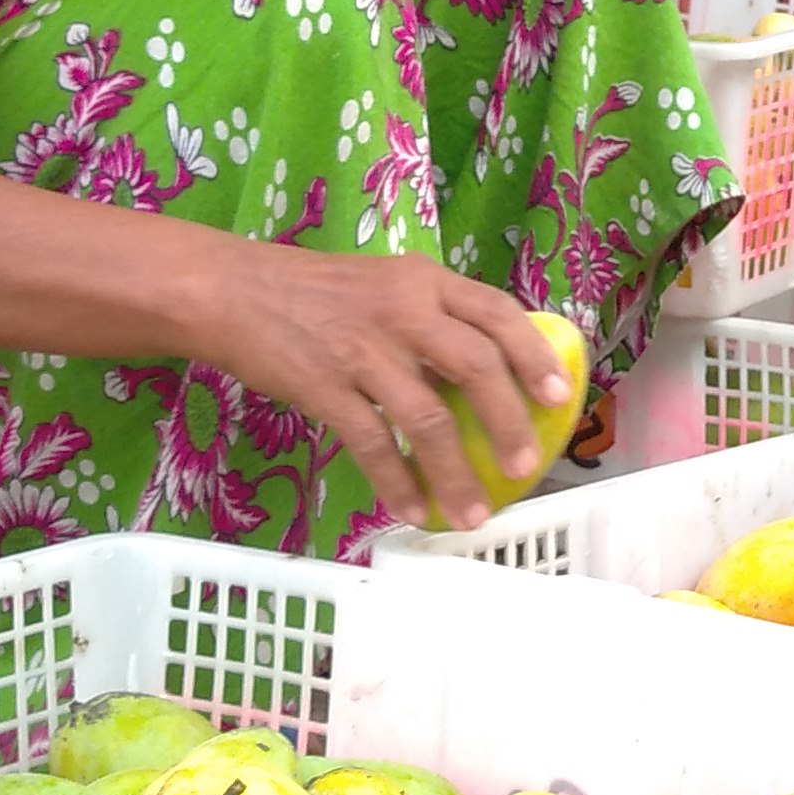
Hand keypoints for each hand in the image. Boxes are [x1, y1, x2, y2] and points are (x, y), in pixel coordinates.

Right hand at [182, 246, 574, 530]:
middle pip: (474, 367)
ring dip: (455, 472)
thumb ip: (434, 320)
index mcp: (425, 282)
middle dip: (507, 423)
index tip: (560, 395)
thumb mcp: (387, 285)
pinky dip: (397, 482)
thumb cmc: (316, 291)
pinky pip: (372, 444)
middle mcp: (403, 311)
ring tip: (473, 512)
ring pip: (427, 418)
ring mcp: (362, 351)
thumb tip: (488, 376)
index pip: (496, 312)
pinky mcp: (324, 388)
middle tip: (525, 467)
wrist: (233, 291)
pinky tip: (414, 510)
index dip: (534, 355)